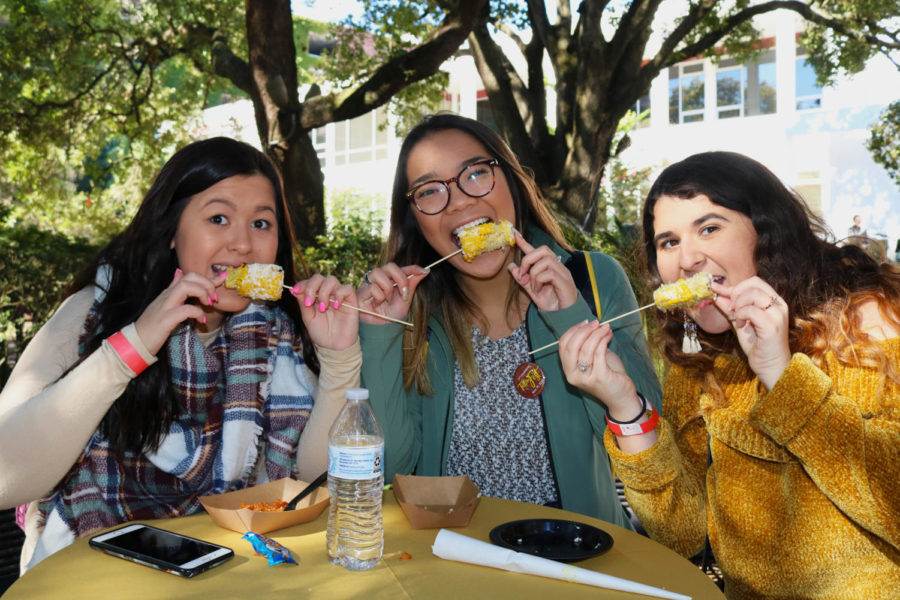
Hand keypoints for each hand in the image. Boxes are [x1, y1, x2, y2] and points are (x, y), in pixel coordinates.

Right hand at [135, 269, 225, 354]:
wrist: (136, 342)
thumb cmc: (152, 325)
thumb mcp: (164, 304)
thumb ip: (173, 289)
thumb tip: (179, 273)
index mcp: (169, 292)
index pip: (189, 276)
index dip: (208, 277)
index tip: (223, 278)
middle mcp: (167, 295)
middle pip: (190, 276)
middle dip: (207, 283)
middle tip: (213, 299)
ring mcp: (166, 306)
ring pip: (186, 286)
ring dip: (202, 293)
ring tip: (208, 305)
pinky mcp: (166, 319)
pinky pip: (185, 309)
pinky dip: (197, 313)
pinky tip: (201, 320)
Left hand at [290, 275, 358, 350]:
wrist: (334, 346)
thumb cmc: (321, 333)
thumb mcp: (308, 317)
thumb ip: (303, 302)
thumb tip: (294, 289)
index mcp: (315, 295)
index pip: (309, 282)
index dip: (302, 284)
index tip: (295, 291)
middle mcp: (327, 293)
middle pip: (319, 277)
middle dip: (311, 288)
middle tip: (309, 303)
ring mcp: (339, 295)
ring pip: (331, 280)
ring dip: (324, 292)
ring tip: (323, 308)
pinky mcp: (351, 300)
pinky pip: (347, 288)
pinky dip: (339, 294)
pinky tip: (335, 306)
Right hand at [356, 262, 427, 325]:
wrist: (382, 327)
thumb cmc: (392, 313)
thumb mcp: (406, 299)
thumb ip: (412, 284)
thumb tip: (425, 270)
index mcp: (391, 278)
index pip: (402, 268)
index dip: (413, 268)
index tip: (425, 271)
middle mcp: (380, 278)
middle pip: (390, 266)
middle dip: (400, 279)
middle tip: (404, 294)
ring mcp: (369, 283)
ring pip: (379, 273)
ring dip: (387, 289)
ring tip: (387, 301)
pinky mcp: (361, 291)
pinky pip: (372, 287)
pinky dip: (379, 297)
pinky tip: (377, 304)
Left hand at [508, 232, 577, 310]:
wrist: (565, 316)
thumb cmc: (552, 303)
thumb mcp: (533, 291)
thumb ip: (523, 280)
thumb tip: (512, 268)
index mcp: (550, 267)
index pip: (537, 251)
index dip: (525, 243)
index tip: (515, 234)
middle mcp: (558, 267)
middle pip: (543, 250)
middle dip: (528, 259)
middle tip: (523, 274)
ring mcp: (563, 273)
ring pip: (545, 260)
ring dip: (534, 273)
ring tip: (533, 287)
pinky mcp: (565, 281)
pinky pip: (549, 273)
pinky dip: (539, 281)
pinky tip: (538, 290)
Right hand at [558, 320, 639, 417]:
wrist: (621, 397)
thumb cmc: (607, 375)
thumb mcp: (593, 359)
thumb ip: (587, 345)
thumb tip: (590, 325)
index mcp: (568, 369)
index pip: (563, 345)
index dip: (573, 330)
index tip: (585, 322)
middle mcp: (573, 375)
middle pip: (572, 346)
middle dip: (584, 330)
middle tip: (596, 323)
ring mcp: (585, 377)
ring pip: (586, 348)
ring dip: (597, 333)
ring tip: (606, 328)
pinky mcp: (599, 377)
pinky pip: (598, 353)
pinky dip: (603, 340)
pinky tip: (609, 335)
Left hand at [712, 276, 790, 390]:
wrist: (770, 366)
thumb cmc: (758, 345)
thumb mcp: (740, 322)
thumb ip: (731, 308)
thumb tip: (717, 294)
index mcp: (774, 302)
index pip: (755, 281)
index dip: (735, 286)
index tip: (718, 291)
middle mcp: (779, 305)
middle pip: (754, 283)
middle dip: (736, 293)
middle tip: (731, 309)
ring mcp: (777, 314)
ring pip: (753, 294)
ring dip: (739, 305)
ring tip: (737, 319)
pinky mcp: (772, 326)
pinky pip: (751, 310)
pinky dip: (741, 315)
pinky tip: (741, 325)